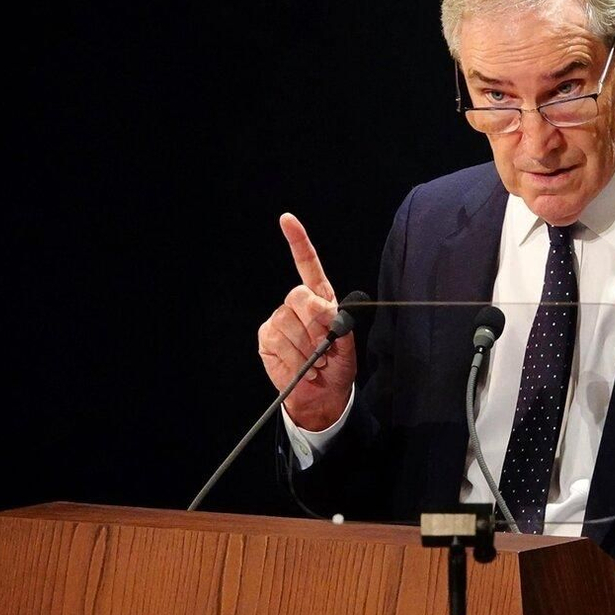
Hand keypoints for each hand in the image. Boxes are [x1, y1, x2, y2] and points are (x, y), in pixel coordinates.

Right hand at [257, 213, 356, 430]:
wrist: (322, 395)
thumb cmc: (338, 366)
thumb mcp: (348, 345)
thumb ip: (340, 325)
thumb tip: (326, 311)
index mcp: (321, 298)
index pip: (308, 264)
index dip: (297, 242)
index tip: (286, 219)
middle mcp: (297, 304)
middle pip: (300, 296)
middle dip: (316, 323)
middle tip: (326, 347)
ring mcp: (279, 319)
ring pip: (288, 323)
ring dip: (307, 348)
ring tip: (316, 362)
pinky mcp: (266, 337)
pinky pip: (278, 341)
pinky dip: (295, 359)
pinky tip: (303, 369)